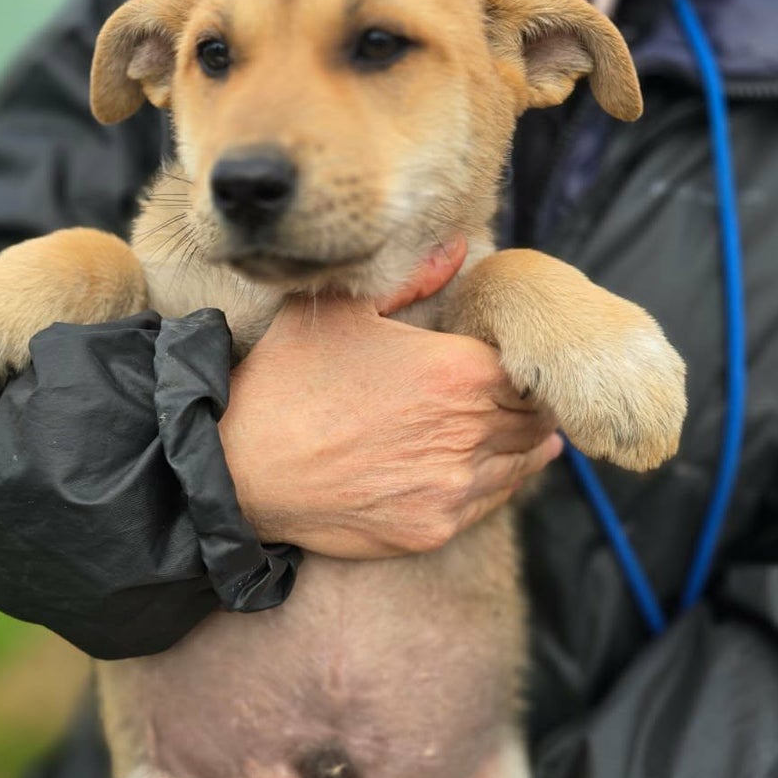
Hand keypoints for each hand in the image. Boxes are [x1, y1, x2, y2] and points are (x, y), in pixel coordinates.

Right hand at [219, 238, 561, 556]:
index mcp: (458, 370)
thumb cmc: (289, 380)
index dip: (525, 365)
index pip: (529, 370)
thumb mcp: (344, 312)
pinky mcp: (433, 528)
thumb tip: (457, 248)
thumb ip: (412, 280)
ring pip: (521, 464)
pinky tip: (483, 469)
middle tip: (525, 399)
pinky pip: (489, 503)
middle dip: (531, 406)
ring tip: (519, 435)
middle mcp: (468, 431)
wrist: (242, 466)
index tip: (516, 364)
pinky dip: (494, 484)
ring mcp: (453, 486)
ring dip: (522, 446)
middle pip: (535, 419)